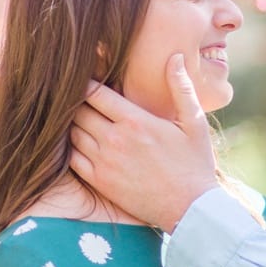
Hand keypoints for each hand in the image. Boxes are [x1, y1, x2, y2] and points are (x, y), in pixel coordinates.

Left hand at [69, 54, 219, 229]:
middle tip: (76, 96)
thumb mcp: (194, 122)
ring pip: (72, 133)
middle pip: (78, 111)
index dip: (86, 82)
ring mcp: (104, 162)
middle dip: (76, 101)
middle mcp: (115, 139)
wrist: (191, 209)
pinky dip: (70, 147)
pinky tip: (79, 142)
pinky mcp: (99, 182)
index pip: (95, 92)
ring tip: (78, 117)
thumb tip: (175, 57)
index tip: (85, 77)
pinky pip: (72, 158)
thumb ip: (181, 88)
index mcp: (135, 121)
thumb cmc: (195, 164)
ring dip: (72, 123)